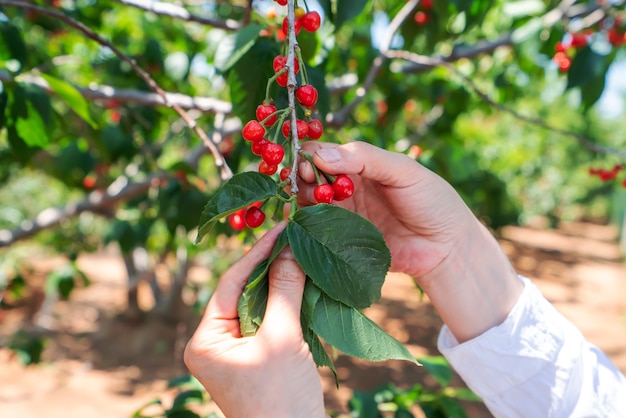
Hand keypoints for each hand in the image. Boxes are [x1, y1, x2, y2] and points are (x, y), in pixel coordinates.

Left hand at [184, 223, 325, 417]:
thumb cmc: (281, 398)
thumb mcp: (283, 339)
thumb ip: (285, 291)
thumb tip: (290, 247)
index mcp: (205, 340)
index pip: (231, 283)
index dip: (258, 253)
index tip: (281, 227)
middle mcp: (215, 343)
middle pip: (244, 291)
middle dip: (270, 265)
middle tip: (293, 236)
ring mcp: (237, 350)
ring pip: (260, 303)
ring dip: (282, 282)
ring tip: (301, 252)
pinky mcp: (258, 355)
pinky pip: (271, 319)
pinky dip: (288, 302)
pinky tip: (305, 282)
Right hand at [297, 141, 522, 341]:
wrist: (446, 246)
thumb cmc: (430, 200)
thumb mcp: (403, 170)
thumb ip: (365, 158)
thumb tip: (321, 155)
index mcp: (359, 164)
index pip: (322, 152)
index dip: (308, 156)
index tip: (307, 164)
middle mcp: (345, 187)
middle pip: (308, 177)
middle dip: (303, 178)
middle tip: (312, 185)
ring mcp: (341, 215)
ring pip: (308, 204)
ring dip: (304, 201)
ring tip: (318, 204)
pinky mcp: (341, 242)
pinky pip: (316, 232)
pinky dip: (306, 227)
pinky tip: (307, 225)